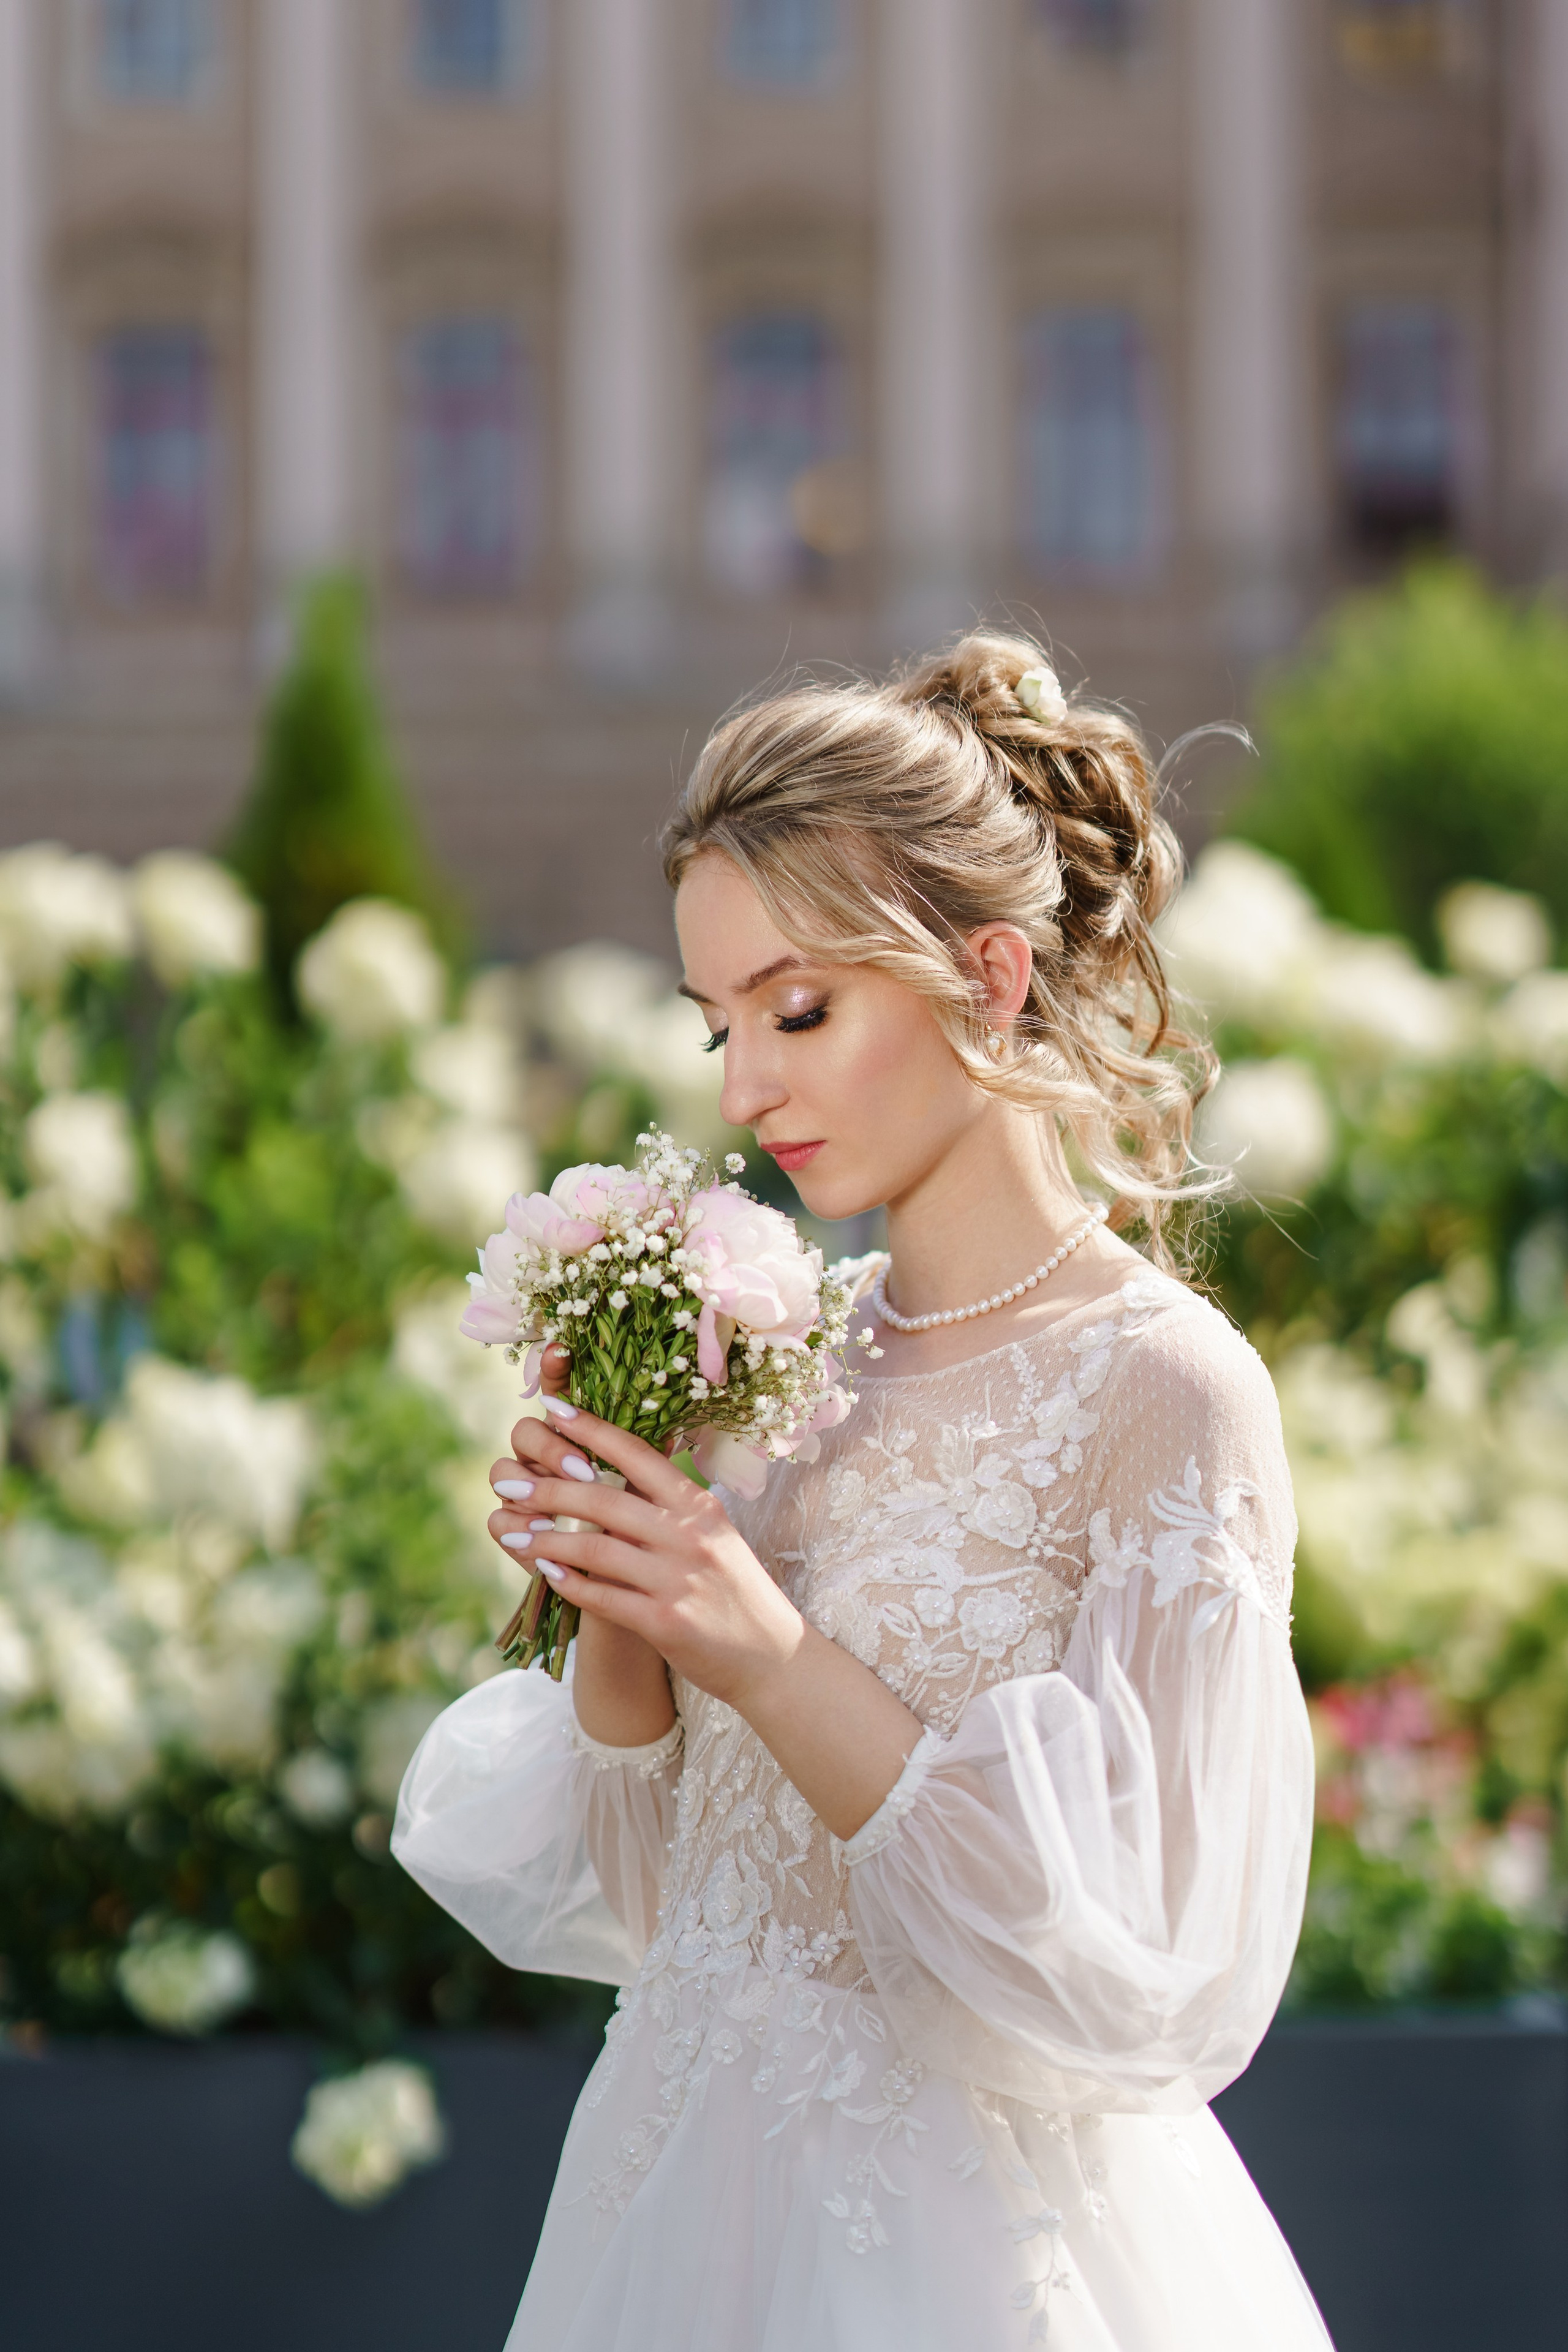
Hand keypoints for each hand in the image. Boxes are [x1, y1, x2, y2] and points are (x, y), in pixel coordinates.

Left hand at [488, 1396, 924, 1840]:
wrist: (773, 1656)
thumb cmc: (736, 1589)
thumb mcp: (714, 1533)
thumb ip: (671, 1505)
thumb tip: (619, 1470)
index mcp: (699, 1504)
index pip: (636, 1453)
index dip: (591, 1428)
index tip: (552, 1408)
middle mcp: (689, 1535)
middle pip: (603, 1499)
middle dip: (549, 1489)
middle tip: (510, 1486)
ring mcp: (677, 1579)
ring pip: (595, 1548)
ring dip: (547, 1540)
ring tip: (515, 1535)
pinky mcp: (666, 1622)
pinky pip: (603, 1598)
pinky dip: (570, 1586)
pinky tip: (547, 1576)